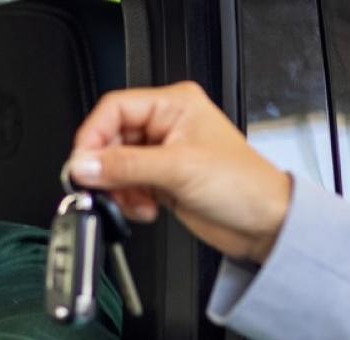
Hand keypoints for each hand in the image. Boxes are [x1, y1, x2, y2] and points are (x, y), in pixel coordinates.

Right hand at [67, 81, 292, 263]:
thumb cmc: (244, 186)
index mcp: (175, 105)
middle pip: (111, 138)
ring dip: (118, 188)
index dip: (94, 135)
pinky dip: (128, 200)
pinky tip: (146, 208)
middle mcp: (167, 125)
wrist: (266, 224)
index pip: (115, 108)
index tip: (83, 163)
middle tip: (101, 187)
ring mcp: (163, 154)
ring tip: (133, 202)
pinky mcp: (162, 181)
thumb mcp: (179, 169)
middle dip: (106, 168)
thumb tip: (84, 165)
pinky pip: (127, 185)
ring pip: (115, 165)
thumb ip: (126, 166)